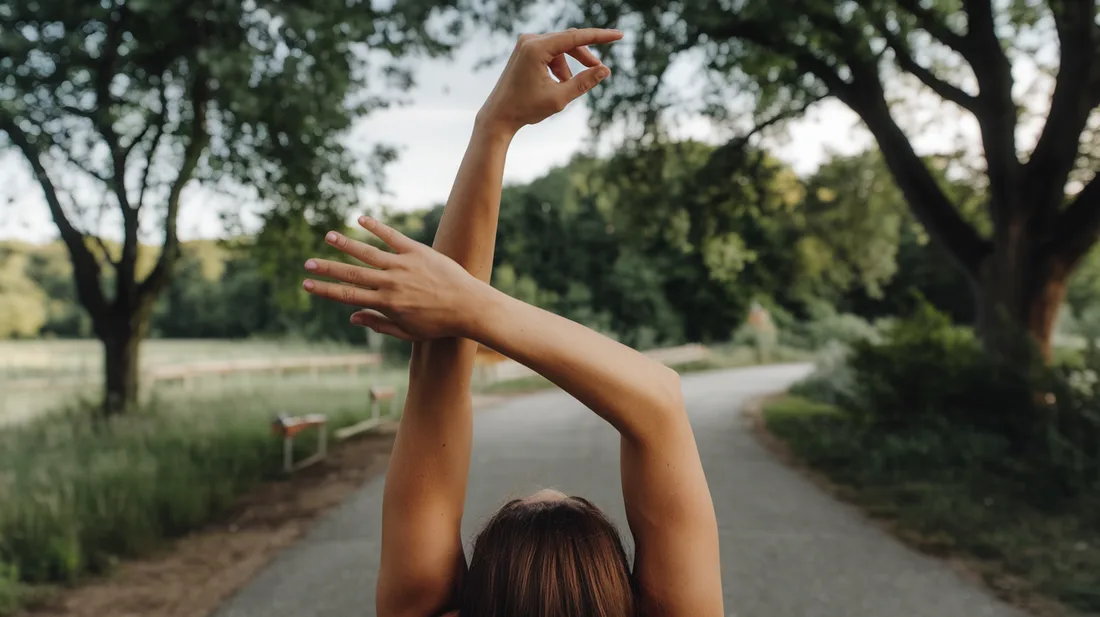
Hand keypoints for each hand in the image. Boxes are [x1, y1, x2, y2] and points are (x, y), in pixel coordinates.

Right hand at [302, 217, 484, 340]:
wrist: (470, 306)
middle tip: (307, 262)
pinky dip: (376, 227)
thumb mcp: (408, 332)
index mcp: (386, 304)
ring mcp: (403, 265)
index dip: (325, 289)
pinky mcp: (418, 251)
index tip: (307, 284)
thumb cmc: (440, 324)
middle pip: (352, 273)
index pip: (348, 295)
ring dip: (346, 244)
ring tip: (328, 236)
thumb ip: (378, 324)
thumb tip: (352, 317)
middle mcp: (391, 283)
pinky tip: (360, 219)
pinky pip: (393, 236)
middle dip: (327, 268)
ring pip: (368, 252)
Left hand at [477, 28, 622, 133]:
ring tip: (568, 85)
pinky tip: (558, 83)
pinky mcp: (525, 50)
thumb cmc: (526, 108)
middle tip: (598, 69)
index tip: (618, 35)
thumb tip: (605, 70)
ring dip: (570, 65)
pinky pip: (550, 52)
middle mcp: (530, 40)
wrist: (498, 116)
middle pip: (568, 41)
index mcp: (536, 48)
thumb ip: (584, 82)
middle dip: (584, 55)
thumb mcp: (560, 98)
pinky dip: (559, 66)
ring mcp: (525, 44)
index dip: (599, 36)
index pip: (575, 37)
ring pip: (560, 48)